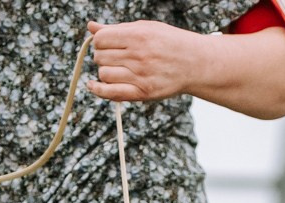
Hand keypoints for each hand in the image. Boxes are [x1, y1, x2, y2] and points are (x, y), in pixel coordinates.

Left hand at [85, 19, 205, 102]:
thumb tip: (91, 27)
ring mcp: (140, 76)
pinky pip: (111, 93)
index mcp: (138, 36)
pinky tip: (93, 85)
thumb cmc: (169, 42)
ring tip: (118, 68)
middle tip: (115, 56)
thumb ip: (117, 29)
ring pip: (104, 74)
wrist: (194, 63)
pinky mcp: (143, 93)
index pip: (101, 39)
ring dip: (105, 71)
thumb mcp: (145, 28)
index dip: (100, 41)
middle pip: (100, 57)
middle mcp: (138, 56)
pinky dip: (98, 90)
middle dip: (103, 56)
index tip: (107, 43)